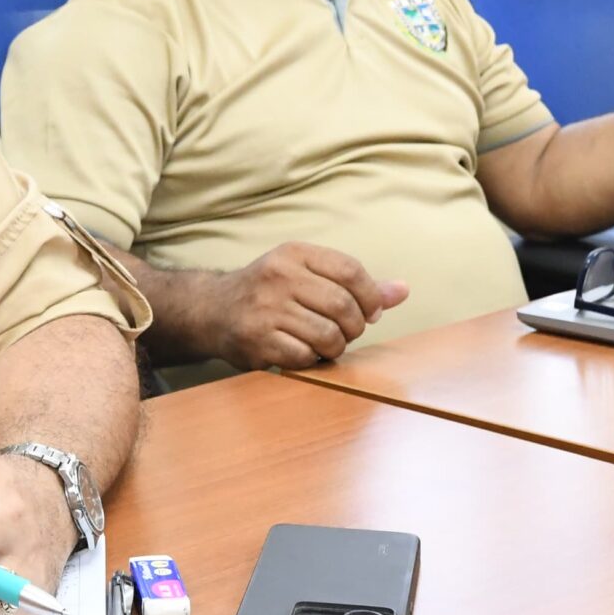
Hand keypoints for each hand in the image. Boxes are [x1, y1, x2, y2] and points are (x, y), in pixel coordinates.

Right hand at [206, 242, 404, 370]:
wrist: (211, 310)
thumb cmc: (270, 292)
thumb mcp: (307, 275)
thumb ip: (355, 284)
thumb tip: (402, 291)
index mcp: (294, 254)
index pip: (351, 271)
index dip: (370, 297)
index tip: (369, 313)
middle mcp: (278, 276)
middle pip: (343, 305)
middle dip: (353, 326)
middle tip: (344, 332)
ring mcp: (265, 309)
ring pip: (328, 335)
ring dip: (335, 347)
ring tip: (325, 344)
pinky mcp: (256, 340)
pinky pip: (305, 356)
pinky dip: (311, 360)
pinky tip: (301, 352)